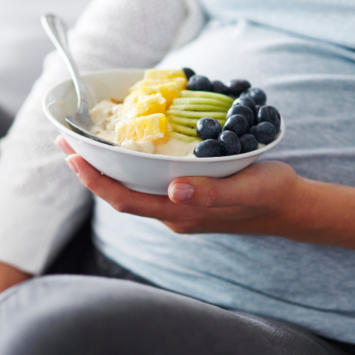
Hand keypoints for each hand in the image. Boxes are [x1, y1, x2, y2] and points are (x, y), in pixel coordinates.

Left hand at [57, 135, 301, 235]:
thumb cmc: (270, 196)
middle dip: (88, 170)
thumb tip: (174, 190)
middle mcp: (169, 213)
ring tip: (82, 142)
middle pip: (118, 193)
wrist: (289, 207)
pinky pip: (144, 182)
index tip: (73, 157)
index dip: (95, 181)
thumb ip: (211, 192)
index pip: (124, 200)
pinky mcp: (182, 197)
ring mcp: (175, 206)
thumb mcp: (246, 189)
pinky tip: (121, 147)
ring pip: (129, 188)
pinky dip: (126, 165)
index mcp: (178, 213)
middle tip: (64, 141)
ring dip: (103, 167)